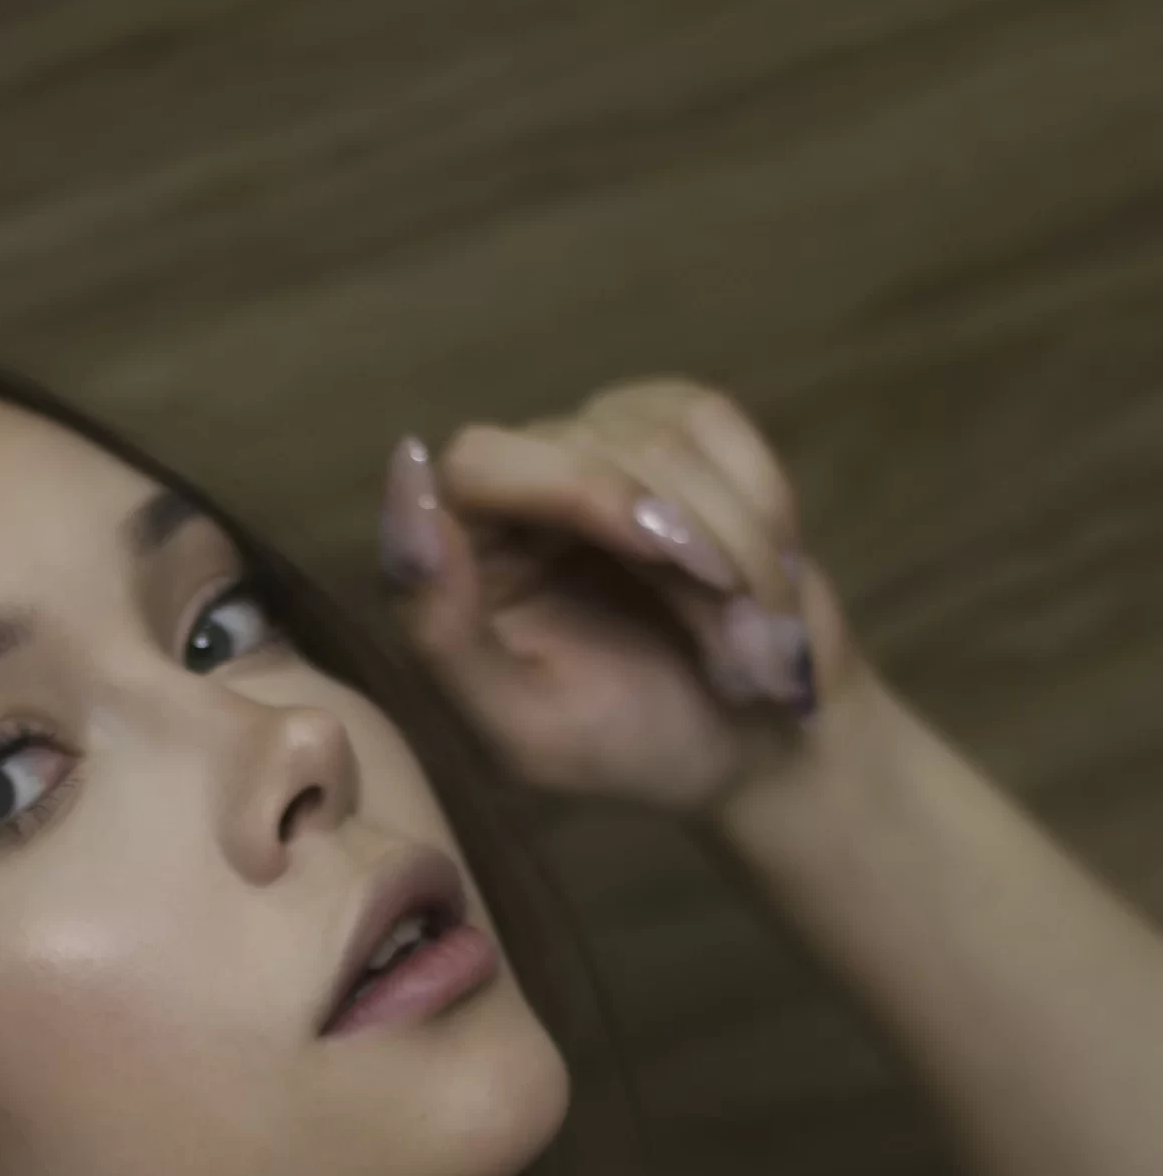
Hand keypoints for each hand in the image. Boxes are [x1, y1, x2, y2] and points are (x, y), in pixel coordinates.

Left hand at [376, 380, 869, 813]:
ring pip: (665, 438)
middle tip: (737, 642)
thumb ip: (445, 634)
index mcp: (455, 563)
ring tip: (752, 645)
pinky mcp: (669, 431)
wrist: (750, 744)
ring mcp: (592, 448)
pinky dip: (762, 507)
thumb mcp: (529, 730)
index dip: (573, 491)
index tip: (658, 548)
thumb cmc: (631, 751)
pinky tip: (766, 587)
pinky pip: (718, 425)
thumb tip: (409, 507)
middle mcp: (512, 492)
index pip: (478, 463)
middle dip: (677, 539)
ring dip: (733, 546)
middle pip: (588, 444)